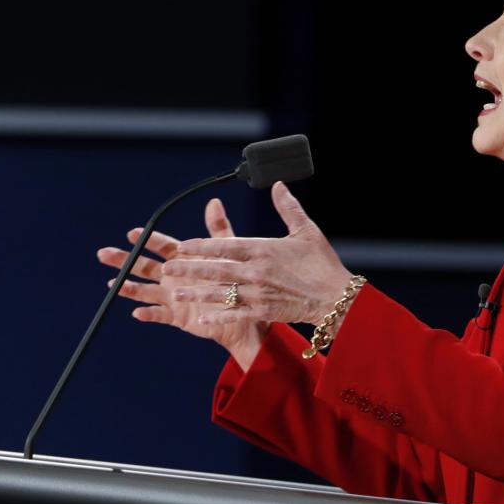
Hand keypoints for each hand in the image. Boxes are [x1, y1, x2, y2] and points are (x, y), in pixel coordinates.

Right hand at [96, 198, 269, 352]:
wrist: (244, 311)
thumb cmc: (234, 279)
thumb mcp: (228, 251)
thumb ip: (218, 228)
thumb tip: (214, 202)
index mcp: (184, 259)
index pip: (162, 247)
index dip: (147, 240)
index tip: (133, 233)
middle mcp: (174, 277)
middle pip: (144, 267)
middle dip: (124, 260)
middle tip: (104, 253)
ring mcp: (173, 297)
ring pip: (145, 291)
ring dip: (129, 287)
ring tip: (113, 284)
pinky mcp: (178, 316)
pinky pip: (160, 315)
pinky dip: (149, 313)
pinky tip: (138, 312)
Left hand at [161, 181, 355, 327]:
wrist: (336, 296)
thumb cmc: (322, 263)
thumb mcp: (306, 230)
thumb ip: (288, 207)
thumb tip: (277, 185)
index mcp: (264, 249)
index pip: (226, 245)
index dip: (202, 246)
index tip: (183, 246)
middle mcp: (256, 272)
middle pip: (216, 270)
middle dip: (190, 270)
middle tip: (167, 269)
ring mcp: (258, 293)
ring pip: (220, 293)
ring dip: (196, 293)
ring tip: (176, 293)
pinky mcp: (263, 311)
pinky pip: (235, 314)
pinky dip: (217, 316)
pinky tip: (201, 318)